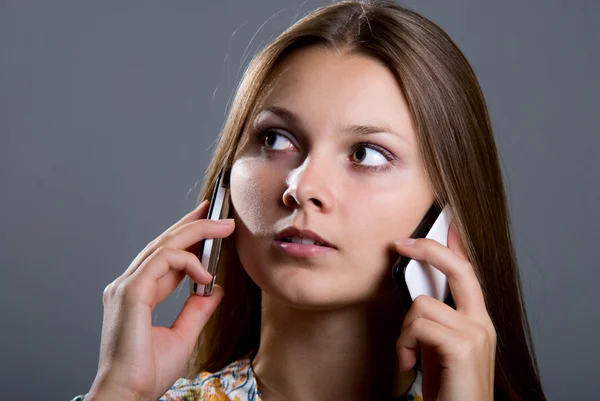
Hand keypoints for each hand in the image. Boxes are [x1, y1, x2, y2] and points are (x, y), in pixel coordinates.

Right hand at [86, 201, 234, 400]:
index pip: (165, 257)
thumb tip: (215, 290)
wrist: (127, 395)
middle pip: (164, 244)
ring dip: (196, 232)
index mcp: (137, 294)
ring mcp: (126, 286)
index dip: (188, 239)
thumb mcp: (183, 335)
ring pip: (164, 245)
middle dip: (193, 224)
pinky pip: (162, 261)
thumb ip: (197, 310)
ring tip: (223, 226)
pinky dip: (187, 261)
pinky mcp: (131, 292)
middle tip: (219, 213)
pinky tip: (206, 273)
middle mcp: (129, 285)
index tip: (210, 226)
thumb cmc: (147, 373)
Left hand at [394, 225, 495, 400]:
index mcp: (476, 322)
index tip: (447, 225)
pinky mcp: (464, 346)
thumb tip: (417, 301)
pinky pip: (420, 325)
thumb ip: (434, 324)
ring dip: (405, 332)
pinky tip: (410, 363)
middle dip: (429, 249)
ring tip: (408, 355)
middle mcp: (482, 323)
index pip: (468, 274)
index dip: (456, 246)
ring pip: (422, 305)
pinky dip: (406, 344)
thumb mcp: (438, 350)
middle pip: (459, 269)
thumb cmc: (448, 390)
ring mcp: (476, 333)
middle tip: (401, 244)